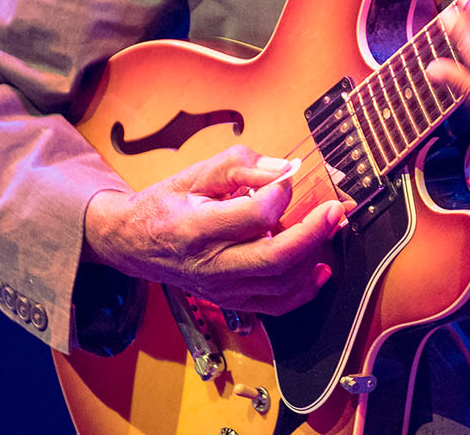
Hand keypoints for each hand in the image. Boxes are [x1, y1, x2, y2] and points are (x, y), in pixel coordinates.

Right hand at [81, 144, 344, 314]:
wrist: (135, 243)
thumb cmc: (168, 203)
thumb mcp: (196, 173)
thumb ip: (241, 165)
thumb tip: (285, 170)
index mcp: (195, 228)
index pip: (251, 217)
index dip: (278, 195)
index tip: (285, 180)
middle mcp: (209, 265)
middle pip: (273, 258)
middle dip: (313, 232)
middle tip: (335, 208)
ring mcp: (221, 289)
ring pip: (280, 283)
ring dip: (312, 255)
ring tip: (330, 227)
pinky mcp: (231, 302)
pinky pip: (276, 305)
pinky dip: (304, 290)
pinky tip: (320, 268)